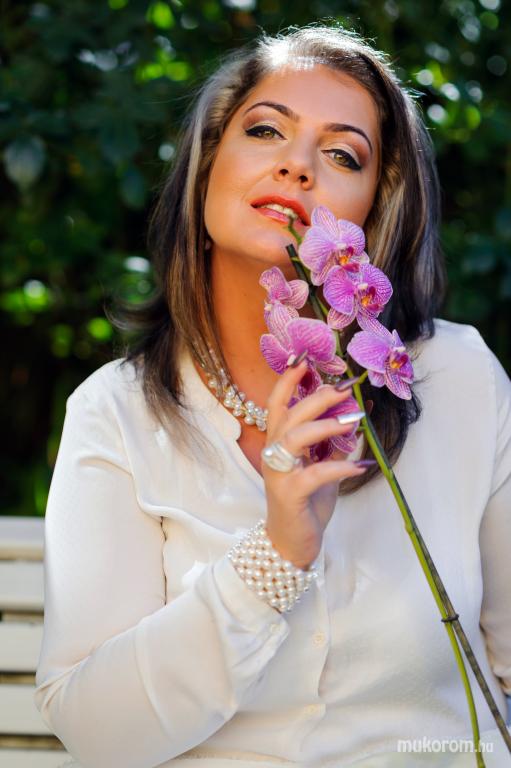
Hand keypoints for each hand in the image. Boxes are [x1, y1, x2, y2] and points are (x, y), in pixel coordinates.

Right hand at [262, 360, 366, 568]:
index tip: (305, 358)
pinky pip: (316, 474)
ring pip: (296, 438)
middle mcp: (274, 453)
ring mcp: (279, 473)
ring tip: (354, 419)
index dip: (288, 380)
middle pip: (288, 415)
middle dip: (316, 397)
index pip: (277, 404)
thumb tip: (360, 408)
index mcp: (279, 442)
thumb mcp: (324, 464)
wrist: (293, 542)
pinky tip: (362, 464)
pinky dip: (341, 467)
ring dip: (326, 425)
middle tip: (344, 388)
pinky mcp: (291, 494)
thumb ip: (336, 439)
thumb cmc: (307, 501)